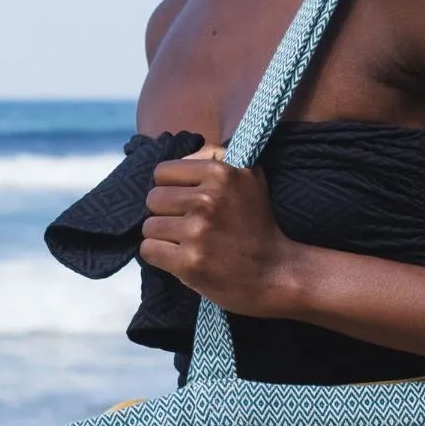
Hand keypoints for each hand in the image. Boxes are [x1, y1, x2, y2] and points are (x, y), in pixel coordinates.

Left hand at [140, 148, 304, 316]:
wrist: (276, 273)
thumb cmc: (259, 226)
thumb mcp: (250, 179)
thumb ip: (219, 159)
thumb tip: (188, 152)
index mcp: (220, 173)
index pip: (162, 172)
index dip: (170, 187)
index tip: (184, 201)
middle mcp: (207, 199)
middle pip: (153, 199)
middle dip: (165, 213)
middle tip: (185, 225)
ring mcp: (197, 232)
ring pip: (148, 227)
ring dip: (162, 237)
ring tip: (184, 243)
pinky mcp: (189, 262)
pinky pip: (148, 250)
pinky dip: (159, 256)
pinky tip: (179, 258)